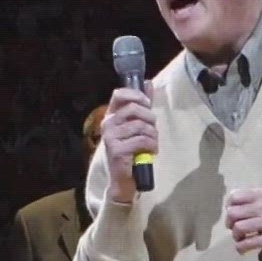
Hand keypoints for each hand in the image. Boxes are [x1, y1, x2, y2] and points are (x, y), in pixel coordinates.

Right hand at [101, 82, 156, 202]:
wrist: (123, 177)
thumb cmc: (131, 149)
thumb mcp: (136, 125)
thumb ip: (142, 105)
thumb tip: (148, 83)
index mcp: (111, 115)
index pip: (119, 94)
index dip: (136, 95)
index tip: (147, 104)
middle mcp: (108, 123)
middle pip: (135, 109)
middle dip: (150, 119)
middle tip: (153, 130)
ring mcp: (110, 137)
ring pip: (141, 126)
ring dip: (153, 135)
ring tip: (152, 143)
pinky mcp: (117, 150)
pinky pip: (142, 140)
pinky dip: (152, 146)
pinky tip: (151, 151)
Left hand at [226, 189, 261, 255]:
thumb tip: (245, 203)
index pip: (236, 196)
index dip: (230, 205)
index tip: (234, 212)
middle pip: (233, 212)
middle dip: (230, 222)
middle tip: (234, 227)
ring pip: (238, 228)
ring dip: (236, 235)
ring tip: (240, 238)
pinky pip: (248, 243)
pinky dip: (241, 248)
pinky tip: (243, 250)